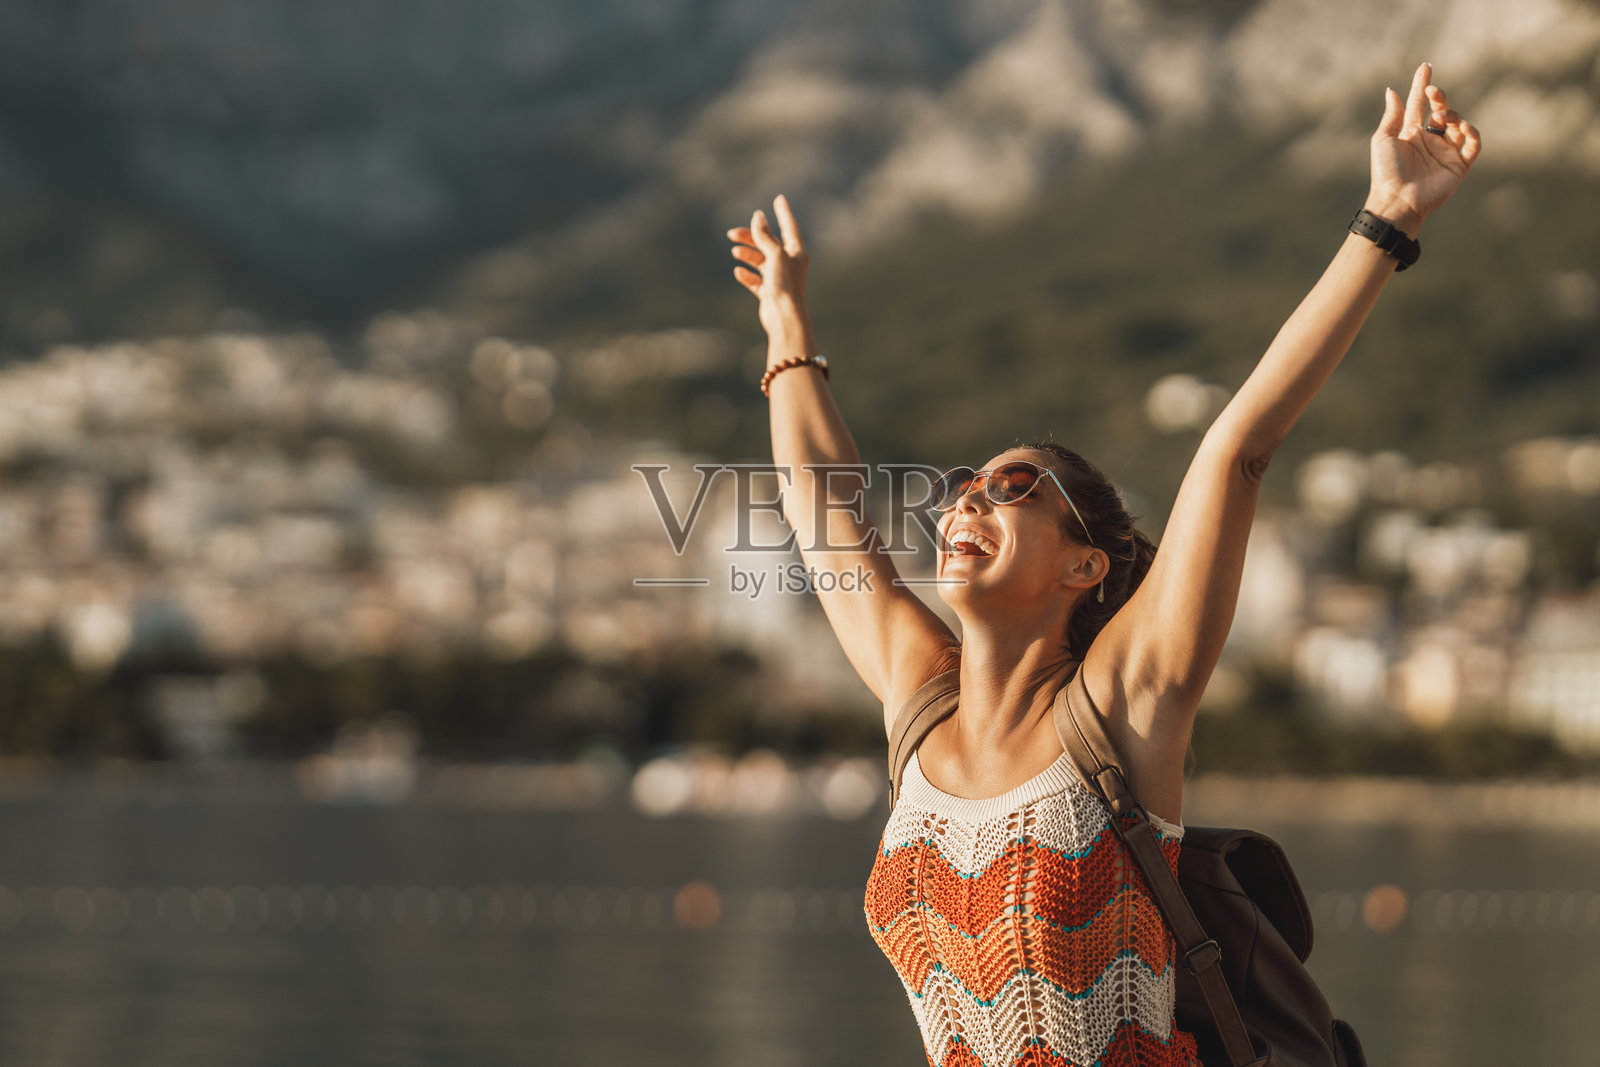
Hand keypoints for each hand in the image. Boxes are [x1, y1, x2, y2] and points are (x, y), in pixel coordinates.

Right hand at [727, 193, 811, 339]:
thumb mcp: (774, 254)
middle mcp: (789, 264)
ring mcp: (779, 279)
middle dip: (751, 237)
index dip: (783, 213)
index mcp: (796, 253)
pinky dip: (747, 275)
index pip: (789, 227)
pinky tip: (738, 272)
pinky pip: (756, 280)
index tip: (779, 198)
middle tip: (732, 234)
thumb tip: (758, 216)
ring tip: (735, 253)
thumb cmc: (785, 284)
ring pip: (760, 261)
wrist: (784, 317)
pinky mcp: (770, 293)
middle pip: (768, 244)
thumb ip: (764, 235)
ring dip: (747, 255)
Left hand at [1365, 62, 1481, 236]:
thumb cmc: (1386, 171)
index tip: (1425, 67)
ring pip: (1458, 125)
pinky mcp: (1459, 165)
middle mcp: (1429, 141)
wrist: (1398, 200)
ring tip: (1442, 116)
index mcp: (1410, 134)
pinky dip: (1471, 133)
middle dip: (1439, 98)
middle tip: (1433, 93)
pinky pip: (1473, 145)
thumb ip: (1392, 115)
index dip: (1422, 86)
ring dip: (1453, 115)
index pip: (1419, 105)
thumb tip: (1392, 90)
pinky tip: (1461, 127)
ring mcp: (1445, 152)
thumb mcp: (1383, 139)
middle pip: (1441, 111)